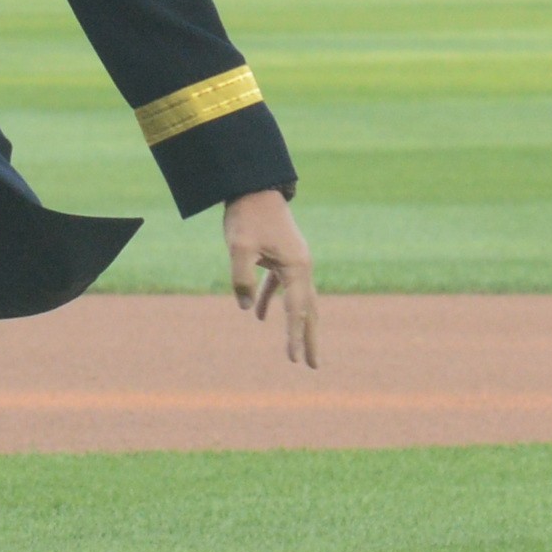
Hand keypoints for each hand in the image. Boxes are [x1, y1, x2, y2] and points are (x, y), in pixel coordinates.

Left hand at [220, 190, 317, 369]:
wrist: (254, 186)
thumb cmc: (247, 215)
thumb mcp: (239, 248)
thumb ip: (242, 279)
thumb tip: (244, 307)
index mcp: (296, 267)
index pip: (297, 310)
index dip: (294, 336)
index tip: (295, 361)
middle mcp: (301, 267)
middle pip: (308, 310)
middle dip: (309, 339)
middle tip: (313, 366)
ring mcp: (293, 262)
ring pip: (298, 300)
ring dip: (295, 325)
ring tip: (295, 352)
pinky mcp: (282, 257)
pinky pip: (281, 286)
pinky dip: (271, 301)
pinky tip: (257, 316)